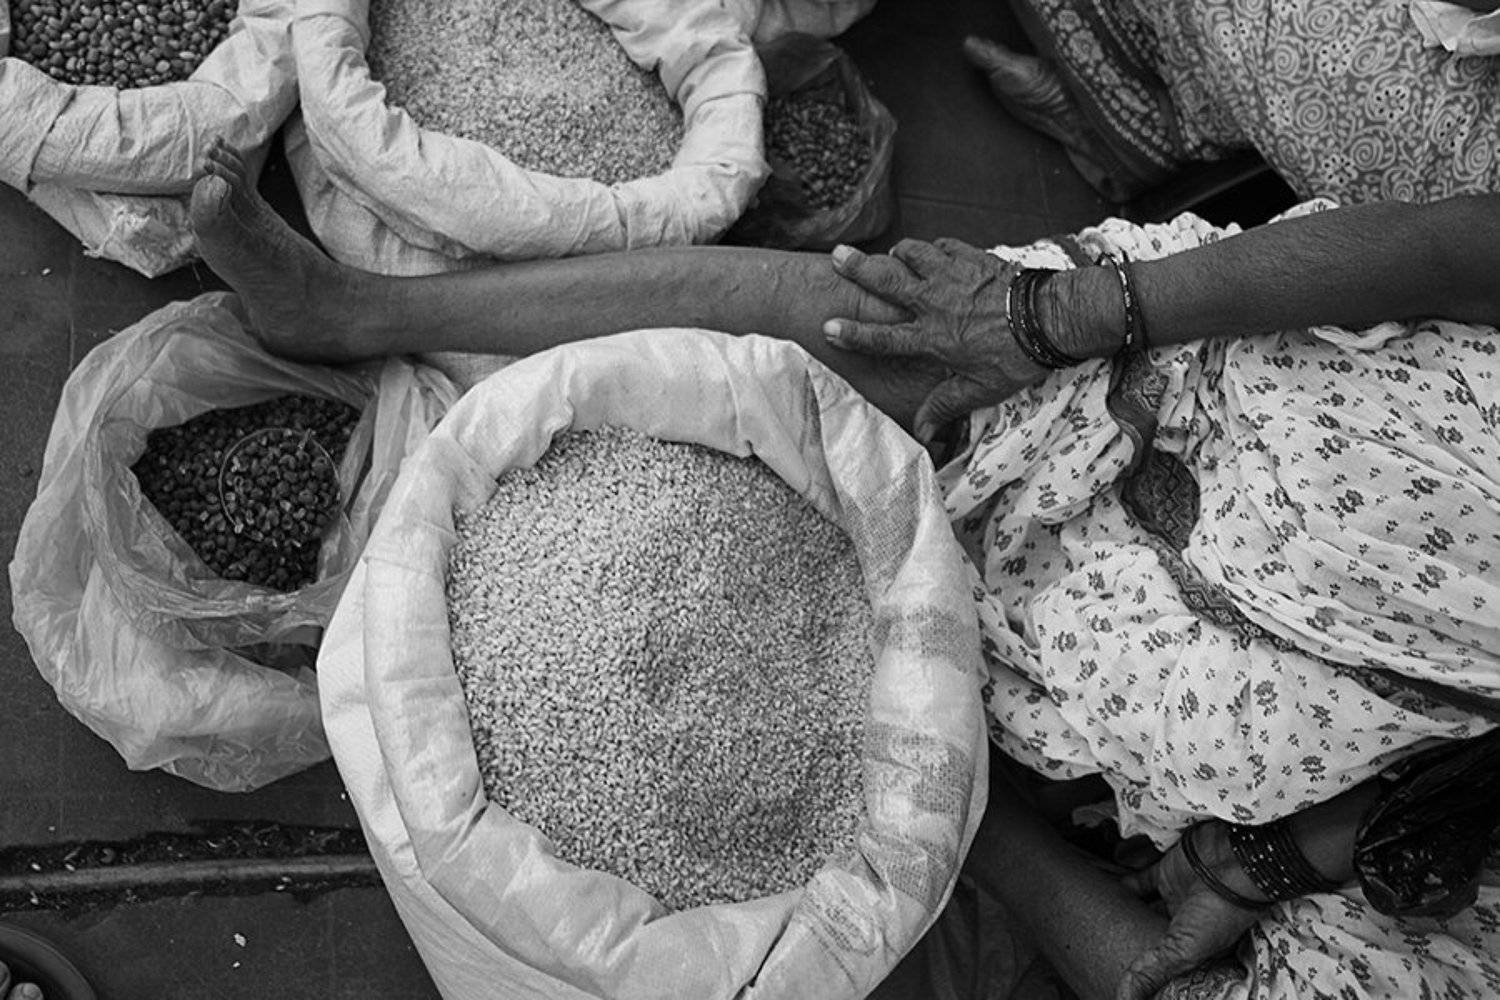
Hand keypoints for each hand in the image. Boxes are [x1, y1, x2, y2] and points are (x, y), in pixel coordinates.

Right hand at [823, 238, 1048, 443]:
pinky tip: (935, 254)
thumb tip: (923, 433)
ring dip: (899, 253)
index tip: (828, 327)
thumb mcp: (980, 390)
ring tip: (891, 255)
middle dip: (858, 268)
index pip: (883, 337)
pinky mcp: (973, 258)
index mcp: (931, 337)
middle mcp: (935, 302)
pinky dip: (935, 249)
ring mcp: (953, 275)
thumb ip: (946, 406)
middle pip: (887, 280)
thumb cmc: (1017, 357)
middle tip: (837, 256)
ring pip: (913, 253)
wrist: (1050, 318)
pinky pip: (945, 246)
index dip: (853, 333)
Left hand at [1115, 823, 1263, 999]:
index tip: (1122, 977)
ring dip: (1124, 913)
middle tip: (1102, 950)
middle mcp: (1186, 925)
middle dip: (1132, 941)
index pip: (1167, 966)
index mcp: (1196, 948)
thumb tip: (1124, 999)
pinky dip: (1121, 885)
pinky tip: (1102, 892)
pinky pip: (1138, 881)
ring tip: (1098, 923)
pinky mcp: (1166, 873)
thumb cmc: (1220, 911)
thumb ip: (1152, 971)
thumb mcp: (1185, 949)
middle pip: (1152, 937)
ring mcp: (1176, 898)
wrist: (1233, 860)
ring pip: (1142, 909)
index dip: (1150, 973)